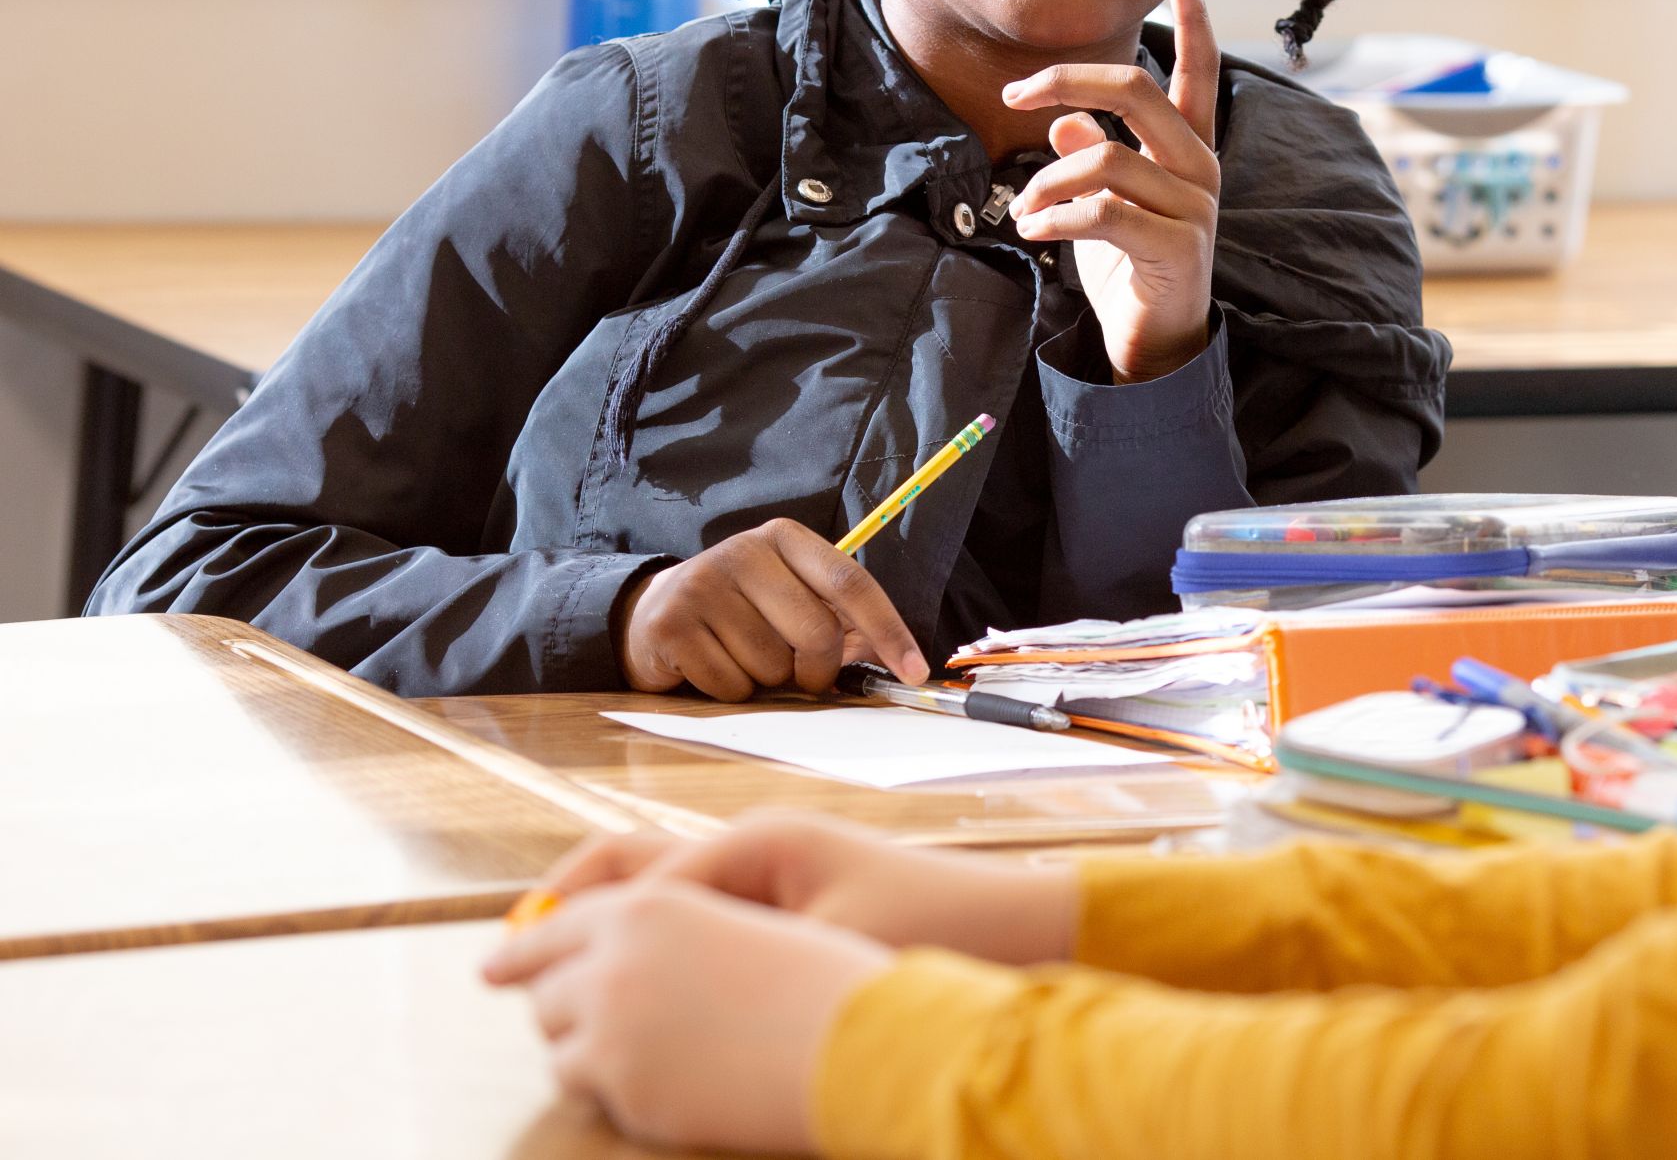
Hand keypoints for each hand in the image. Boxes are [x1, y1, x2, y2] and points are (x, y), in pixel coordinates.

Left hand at [483, 877, 885, 1155]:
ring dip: (587, 1051)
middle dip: (564, 1007)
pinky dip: (615, 1090)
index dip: (524, 947)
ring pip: (558, 1044)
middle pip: (547, 989)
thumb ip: (667, 938)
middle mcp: (616, 958)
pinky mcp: (621, 1083)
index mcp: (649, 906)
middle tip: (591, 1024)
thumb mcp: (737, 929)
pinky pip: (590, 1090)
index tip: (493, 967)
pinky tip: (667, 1084)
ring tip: (643, 1056)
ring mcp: (611, 1024)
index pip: (559, 925)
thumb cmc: (815, 981)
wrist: (854, 1041)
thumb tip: (598, 967)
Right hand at [535, 811, 1080, 966]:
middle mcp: (760, 845)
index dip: (576, 922)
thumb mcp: (821, 943)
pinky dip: (659, 939)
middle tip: (505, 954)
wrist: (1016, 928)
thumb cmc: (928, 927)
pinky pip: (705, 914)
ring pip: (666, 891)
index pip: (643, 879)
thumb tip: (648, 957)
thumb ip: (734, 948)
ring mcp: (775, 872)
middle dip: (572, 906)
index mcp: (761, 841)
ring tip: (551, 973)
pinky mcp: (792, 903)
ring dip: (612, 925)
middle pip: (639, 865)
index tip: (518, 963)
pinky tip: (637, 988)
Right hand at [616, 518, 927, 700]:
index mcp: (785, 539)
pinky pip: (731, 685)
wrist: (651, 614)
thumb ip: (838, 621)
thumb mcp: (788, 599)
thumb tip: (896, 659)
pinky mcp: (672, 623)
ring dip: (766, 681)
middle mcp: (744, 551)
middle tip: (798, 674)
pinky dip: (730, 692)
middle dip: (816, 670)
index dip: (888, 630)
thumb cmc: (739, 612)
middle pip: (817, 633)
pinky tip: (711, 666)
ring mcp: (703, 584)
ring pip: (773, 665)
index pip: (851, 582)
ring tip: (740, 657)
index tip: (914, 670)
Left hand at [1004, 0, 1221, 384]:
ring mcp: (1193, 206)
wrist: (1154, 341)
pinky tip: (1032, 231)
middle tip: (1014, 97)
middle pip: (1135, 89)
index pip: (1199, 71)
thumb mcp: (1107, 202)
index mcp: (1190, 147)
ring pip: (1104, 159)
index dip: (1192, 20)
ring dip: (1045, 182)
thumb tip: (1065, 124)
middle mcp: (1200, 166)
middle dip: (1064, 81)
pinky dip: (1053, 217)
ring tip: (1021, 211)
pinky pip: (1101, 212)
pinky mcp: (1175, 246)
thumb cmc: (1131, 266)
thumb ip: (1095, 156)